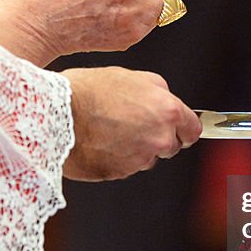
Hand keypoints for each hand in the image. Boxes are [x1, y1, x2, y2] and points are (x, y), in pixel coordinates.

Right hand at [61, 68, 200, 180]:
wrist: (57, 114)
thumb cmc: (90, 90)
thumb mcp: (131, 76)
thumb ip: (157, 91)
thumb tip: (164, 99)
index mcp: (167, 112)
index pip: (193, 130)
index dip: (184, 128)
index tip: (178, 128)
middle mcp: (159, 139)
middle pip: (171, 146)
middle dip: (157, 138)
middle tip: (132, 123)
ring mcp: (139, 160)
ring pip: (146, 158)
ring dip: (134, 149)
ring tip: (108, 129)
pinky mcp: (118, 173)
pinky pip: (123, 167)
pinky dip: (115, 158)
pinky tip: (98, 141)